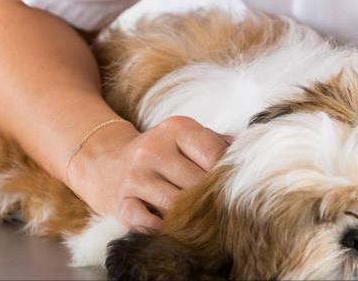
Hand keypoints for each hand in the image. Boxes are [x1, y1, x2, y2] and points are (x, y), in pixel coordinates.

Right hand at [67, 116, 230, 231]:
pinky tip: (171, 226)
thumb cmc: (161, 151)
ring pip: (176, 205)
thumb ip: (219, 143)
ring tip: (202, 220)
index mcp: (176, 128)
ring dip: (191, 217)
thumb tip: (252, 154)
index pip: (215, 156)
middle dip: (212, 199)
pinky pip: (147, 222)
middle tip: (223, 209)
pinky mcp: (120, 203)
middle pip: (198, 184)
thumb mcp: (186, 137)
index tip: (235, 187)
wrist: (105, 160)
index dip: (228, 176)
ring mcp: (135, 177)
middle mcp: (153, 149)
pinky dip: (162, 228)